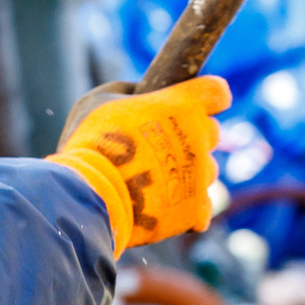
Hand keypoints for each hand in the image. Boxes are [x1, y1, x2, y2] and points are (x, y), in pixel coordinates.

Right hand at [48, 75, 231, 249]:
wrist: (88, 194)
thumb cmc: (89, 144)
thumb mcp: (98, 100)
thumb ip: (128, 93)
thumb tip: (140, 94)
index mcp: (183, 105)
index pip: (216, 92)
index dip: (204, 97)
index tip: (190, 103)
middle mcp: (200, 138)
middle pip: (212, 132)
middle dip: (190, 137)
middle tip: (155, 147)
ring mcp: (201, 177)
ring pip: (208, 171)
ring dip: (187, 173)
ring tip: (151, 182)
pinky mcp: (196, 211)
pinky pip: (201, 207)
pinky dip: (183, 209)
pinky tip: (156, 207)